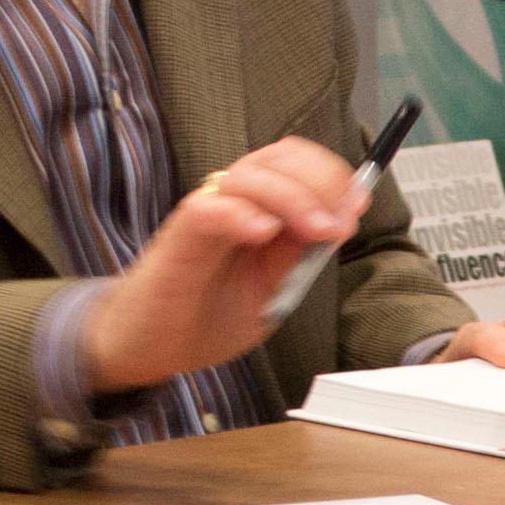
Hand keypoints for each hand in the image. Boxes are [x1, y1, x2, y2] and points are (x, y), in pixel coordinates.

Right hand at [84, 138, 362, 394]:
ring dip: (292, 198)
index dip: (332, 177)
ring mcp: (205, 214)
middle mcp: (231, 202)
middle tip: (340, 221)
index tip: (356, 206)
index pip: (296, 164)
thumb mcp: (270, 292)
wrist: (148, 346)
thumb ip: (297, 259)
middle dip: (321, 182)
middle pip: (278, 158)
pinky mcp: (179, 236)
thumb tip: (336, 225)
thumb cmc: (203, 316)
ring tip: (316, 230)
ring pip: (249, 176)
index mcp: (257, 209)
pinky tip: (264, 233)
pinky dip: (241, 215)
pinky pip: (209, 209)